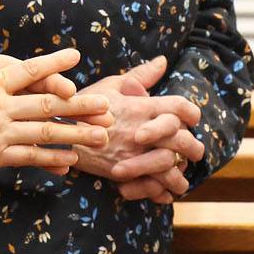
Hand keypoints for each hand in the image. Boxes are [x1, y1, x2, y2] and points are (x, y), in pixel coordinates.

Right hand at [0, 36, 109, 172]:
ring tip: (102, 137)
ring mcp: (1, 132)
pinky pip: (29, 156)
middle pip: (49, 105)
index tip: (76, 56)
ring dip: (77, 135)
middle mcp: (3, 106)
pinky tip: (70, 160)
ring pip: (46, 133)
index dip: (54, 63)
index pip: (30, 70)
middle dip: (81, 106)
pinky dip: (50, 158)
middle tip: (106, 107)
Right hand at [71, 55, 204, 201]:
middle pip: (184, 140)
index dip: (192, 114)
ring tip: (179, 176)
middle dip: (194, 148)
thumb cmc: (84, 107)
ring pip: (172, 168)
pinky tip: (163, 191)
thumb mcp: (111, 86)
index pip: (181, 108)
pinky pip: (152, 187)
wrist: (59, 131)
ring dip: (179, 175)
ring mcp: (134, 154)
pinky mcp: (123, 173)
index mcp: (142, 107)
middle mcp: (142, 131)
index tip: (192, 120)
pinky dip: (161, 192)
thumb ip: (140, 76)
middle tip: (194, 153)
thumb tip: (162, 61)